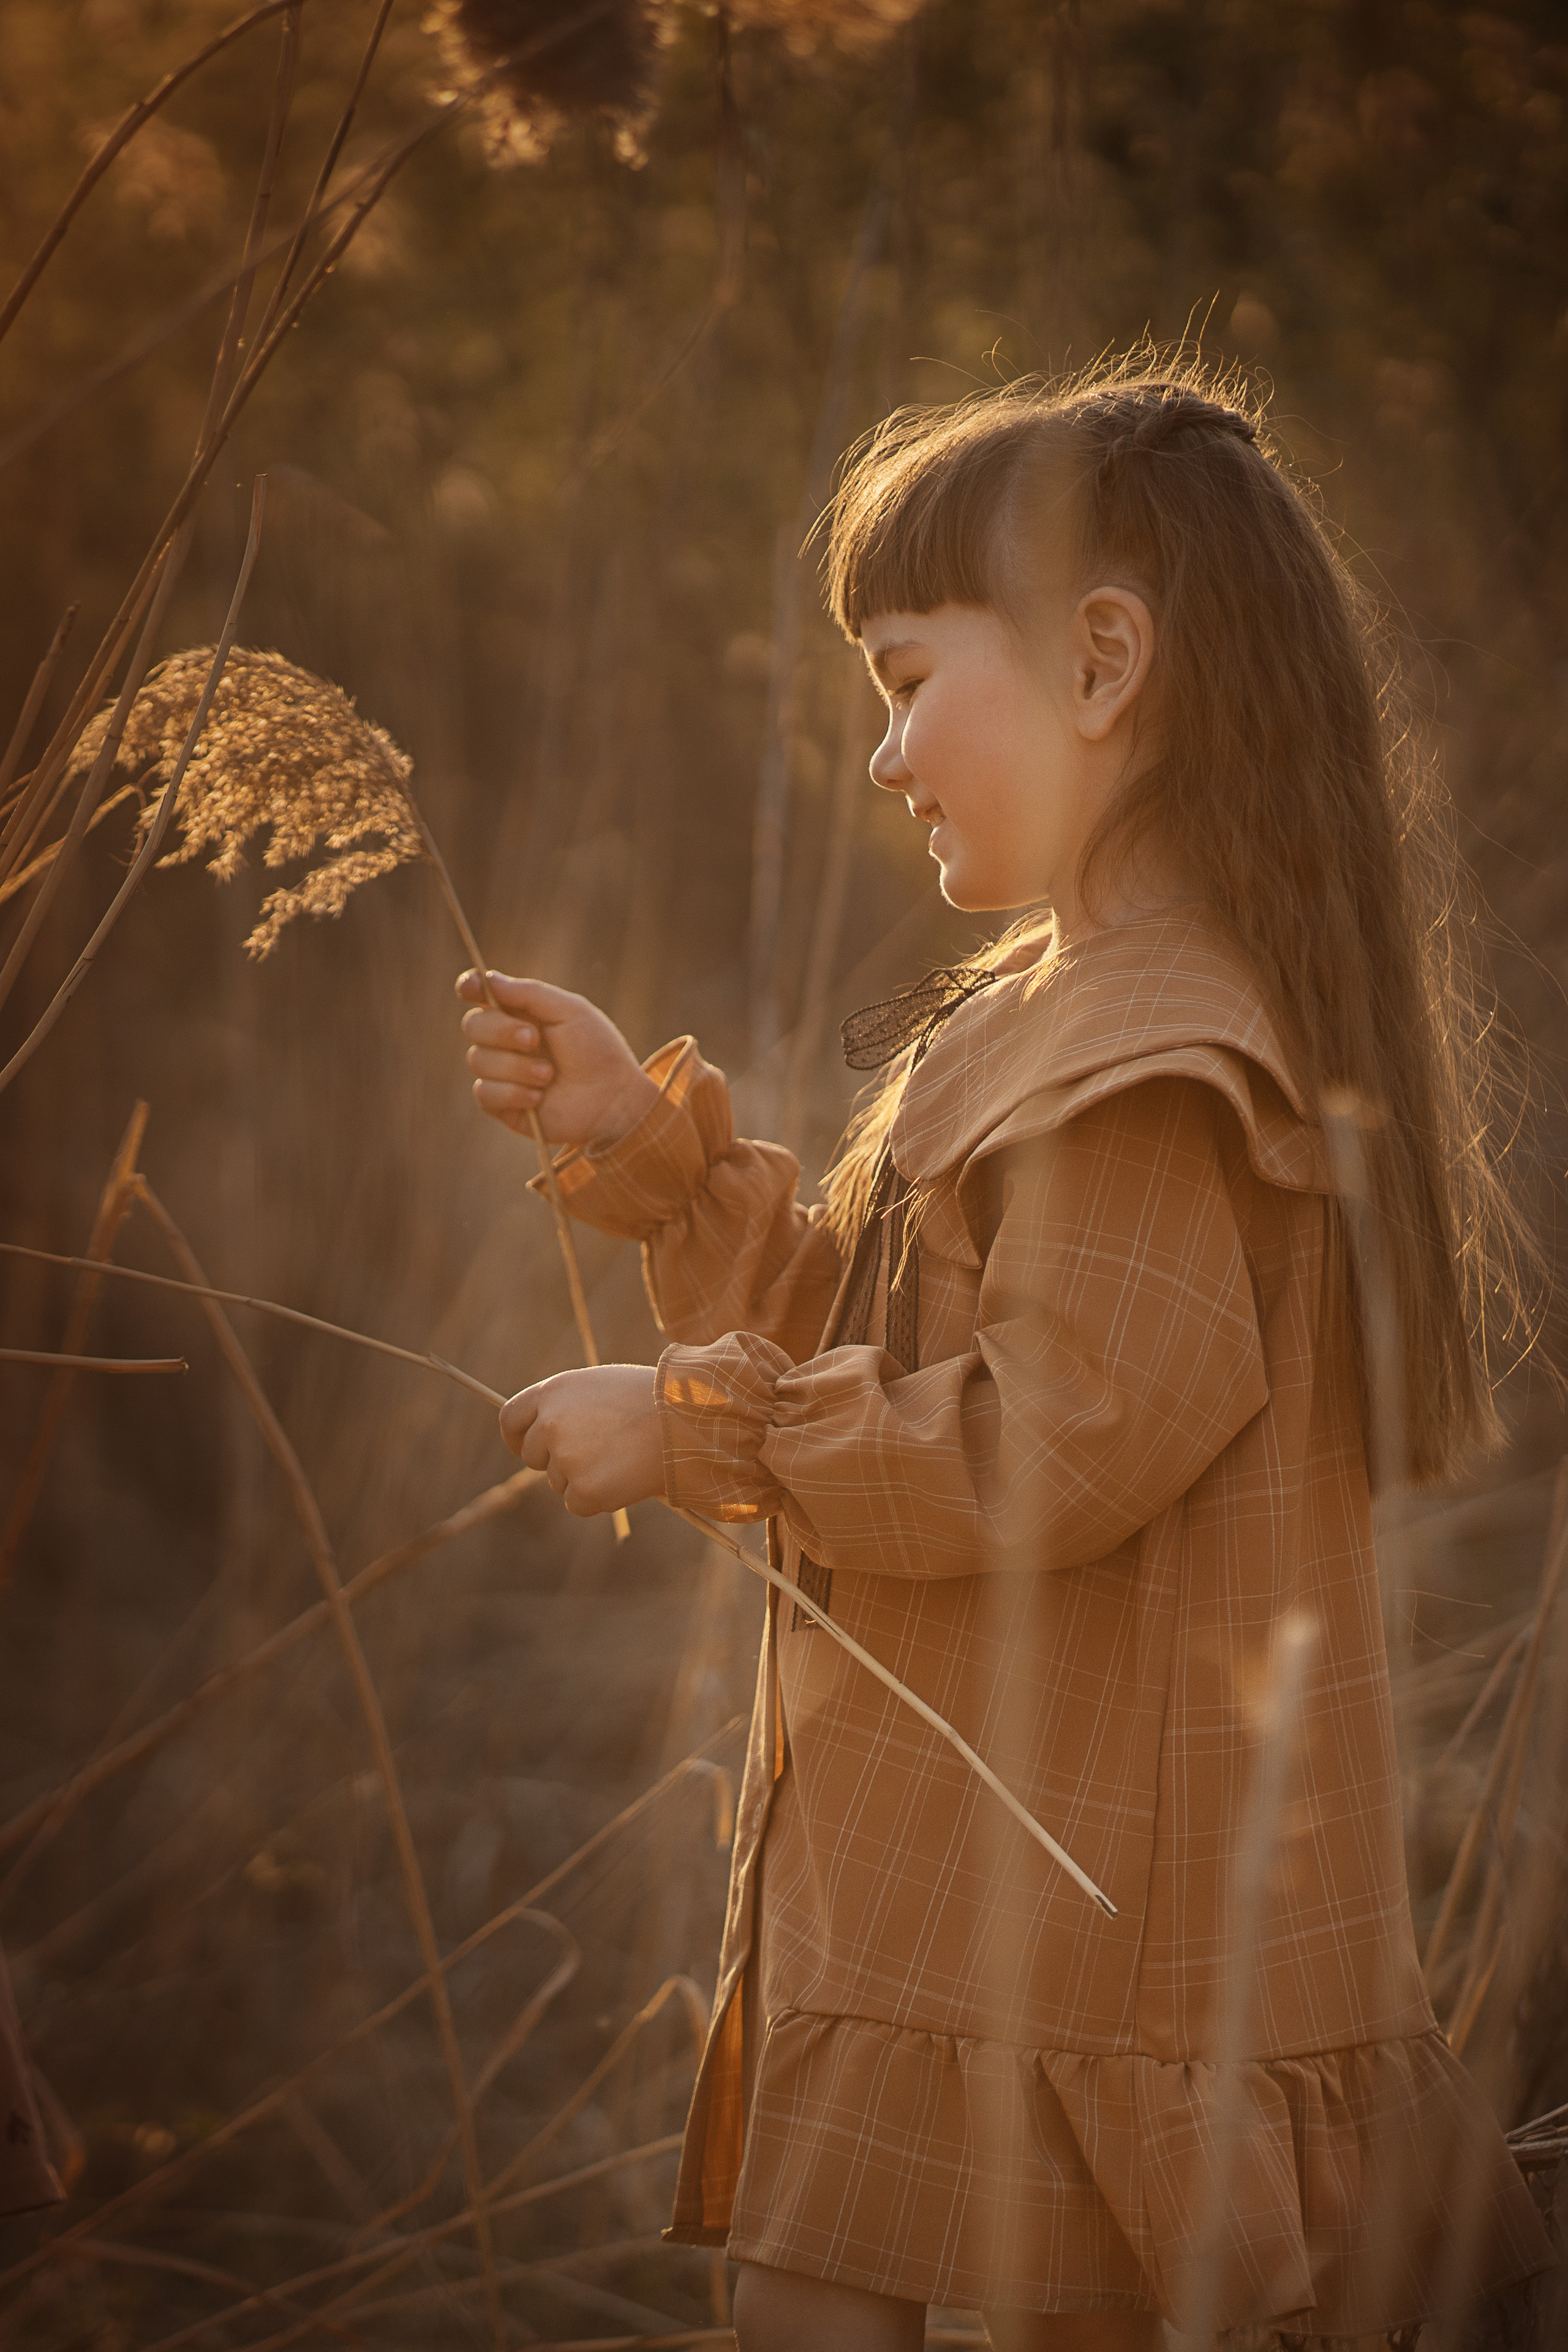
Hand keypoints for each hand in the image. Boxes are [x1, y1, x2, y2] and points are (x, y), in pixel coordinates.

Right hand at [457, 970, 659, 1148]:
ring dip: (516, 1067)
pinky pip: (484, 1093)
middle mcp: (505, 1041)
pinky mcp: (502, 1105)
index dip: (470, 988)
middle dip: (501, 1030)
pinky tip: (538, 1097)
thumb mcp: (570, 1011)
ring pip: (478, 1060)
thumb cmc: (597, 1051)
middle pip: (473, 1025)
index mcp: (520, 1013)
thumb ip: (529, 993)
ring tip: (548, 1075)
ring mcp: (502, 1073)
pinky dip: (513, 1093)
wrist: (613, 1099)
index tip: (470, 988)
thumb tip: (487, 979)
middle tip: (534, 1039)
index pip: (481, 995)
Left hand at [500, 1364, 663, 1516]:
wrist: (686, 1421)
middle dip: (556, 1460)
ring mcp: (565, 1458)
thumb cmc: (650, 1400)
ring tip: (623, 1456)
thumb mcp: (600, 1388)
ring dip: (584, 1477)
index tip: (522, 1448)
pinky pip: (578, 1503)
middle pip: (533, 1456)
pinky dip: (598, 1498)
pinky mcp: (584, 1489)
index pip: (510, 1419)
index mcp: (553, 1392)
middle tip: (596, 1453)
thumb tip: (543, 1434)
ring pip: (559, 1481)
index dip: (515, 1438)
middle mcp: (550, 1424)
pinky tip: (625, 1476)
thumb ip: (567, 1406)